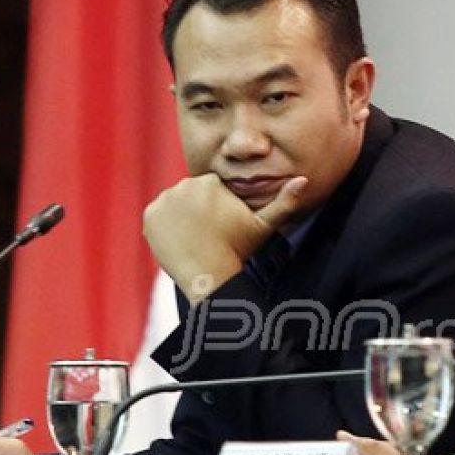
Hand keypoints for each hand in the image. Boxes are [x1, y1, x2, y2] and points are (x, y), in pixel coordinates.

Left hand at [143, 174, 306, 301]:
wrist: (209, 276)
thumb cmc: (238, 250)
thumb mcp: (265, 225)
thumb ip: (285, 201)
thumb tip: (305, 179)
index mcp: (210, 182)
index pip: (210, 190)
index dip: (218, 210)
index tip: (222, 228)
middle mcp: (184, 185)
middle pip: (191, 196)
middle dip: (199, 212)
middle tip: (209, 236)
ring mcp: (164, 200)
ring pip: (175, 205)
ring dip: (182, 217)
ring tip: (196, 238)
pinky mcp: (150, 216)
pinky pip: (158, 217)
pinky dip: (166, 227)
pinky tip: (181, 240)